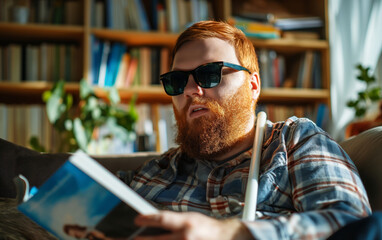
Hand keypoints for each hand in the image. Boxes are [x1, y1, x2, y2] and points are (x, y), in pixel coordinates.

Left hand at [134, 211, 251, 239]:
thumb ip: (172, 221)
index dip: (147, 219)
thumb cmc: (206, 228)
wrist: (226, 238)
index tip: (137, 219)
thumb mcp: (190, 218)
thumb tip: (152, 222)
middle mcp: (186, 237)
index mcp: (187, 223)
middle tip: (130, 238)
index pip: (163, 219)